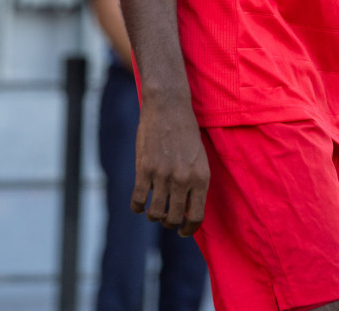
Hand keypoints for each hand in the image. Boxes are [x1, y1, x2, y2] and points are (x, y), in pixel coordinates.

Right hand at [130, 95, 209, 236]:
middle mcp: (183, 179)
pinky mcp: (145, 169)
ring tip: (153, 211)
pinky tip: (139, 205)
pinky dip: (137, 207)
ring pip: (155, 213)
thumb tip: (188, 210)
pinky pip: (139, 200)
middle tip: (166, 219)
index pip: (197, 216)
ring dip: (154, 216)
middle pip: (174, 218)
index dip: (189, 229)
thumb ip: (195, 183)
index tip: (183, 231)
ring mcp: (163, 175)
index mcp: (201, 178)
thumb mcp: (199, 158)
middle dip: (170, 223)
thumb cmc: (186, 132)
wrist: (169, 107)